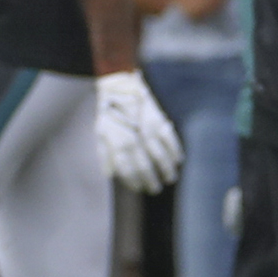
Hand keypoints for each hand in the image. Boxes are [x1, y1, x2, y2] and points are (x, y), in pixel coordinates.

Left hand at [94, 69, 183, 192]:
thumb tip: (111, 174)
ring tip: (170, 179)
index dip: (134, 182)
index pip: (127, 170)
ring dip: (166, 170)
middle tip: (156, 189)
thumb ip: (105, 155)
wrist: (119, 86)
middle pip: (145, 167)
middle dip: (151, 181)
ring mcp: (146, 130)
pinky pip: (169, 140)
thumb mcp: (99, 133)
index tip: (140, 189)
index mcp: (117, 144)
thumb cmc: (109, 112)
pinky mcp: (158, 120)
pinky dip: (175, 151)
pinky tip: (178, 161)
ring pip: (160, 156)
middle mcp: (133, 140)